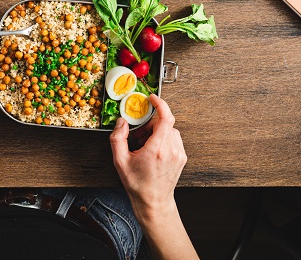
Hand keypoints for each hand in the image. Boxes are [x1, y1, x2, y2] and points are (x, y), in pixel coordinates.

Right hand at [110, 94, 186, 217]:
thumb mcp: (120, 161)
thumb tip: (121, 122)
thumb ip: (118, 138)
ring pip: (169, 130)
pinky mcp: (181, 157)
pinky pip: (173, 139)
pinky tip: (153, 150)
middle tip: (138, 136)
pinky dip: (163, 138)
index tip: (153, 98)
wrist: (153, 202)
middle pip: (164, 123)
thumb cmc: (138, 184)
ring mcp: (179, 154)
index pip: (165, 118)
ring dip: (156, 132)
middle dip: (150, 124)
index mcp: (157, 149)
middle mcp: (171, 150)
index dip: (160, 104)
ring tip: (144, 145)